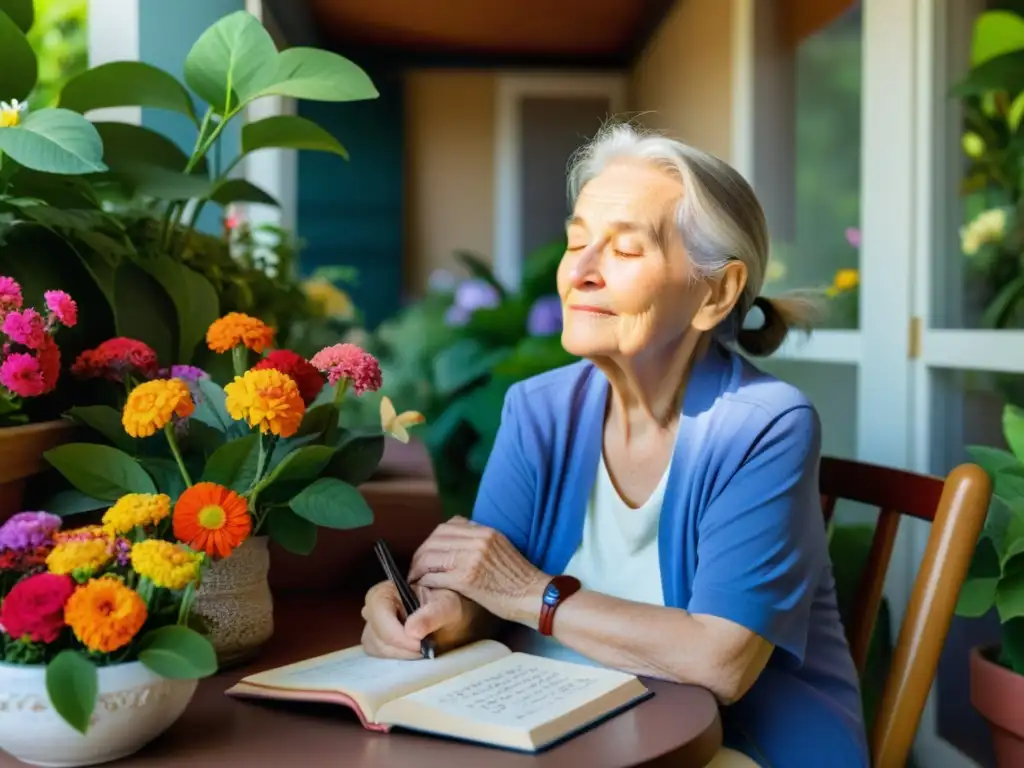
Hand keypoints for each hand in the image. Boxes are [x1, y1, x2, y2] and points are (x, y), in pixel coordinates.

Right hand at [360, 580, 471, 658]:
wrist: (450, 617)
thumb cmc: (447, 605)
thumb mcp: (447, 606)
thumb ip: (432, 615)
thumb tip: (411, 631)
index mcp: (386, 592)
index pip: (379, 613)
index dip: (396, 633)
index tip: (419, 644)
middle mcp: (374, 608)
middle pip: (376, 634)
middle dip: (401, 646)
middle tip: (425, 648)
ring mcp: (373, 626)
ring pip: (377, 647)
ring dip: (402, 653)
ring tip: (423, 647)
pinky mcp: (377, 642)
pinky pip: (381, 656)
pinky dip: (399, 657)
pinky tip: (416, 651)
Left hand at [407, 517, 547, 624]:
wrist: (535, 596)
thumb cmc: (519, 578)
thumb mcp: (502, 548)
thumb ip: (480, 541)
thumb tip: (458, 540)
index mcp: (486, 531)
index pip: (448, 526)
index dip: (432, 539)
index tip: (427, 552)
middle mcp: (478, 541)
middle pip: (436, 539)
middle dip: (421, 553)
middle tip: (416, 566)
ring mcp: (471, 559)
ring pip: (431, 557)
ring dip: (419, 568)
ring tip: (416, 578)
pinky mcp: (467, 579)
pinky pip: (435, 576)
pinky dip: (425, 581)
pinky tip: (424, 587)